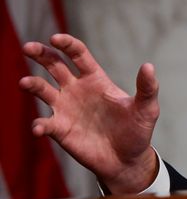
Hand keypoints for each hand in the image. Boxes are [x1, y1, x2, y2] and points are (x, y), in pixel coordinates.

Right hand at [19, 33, 159, 193]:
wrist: (127, 160)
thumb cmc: (137, 131)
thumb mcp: (147, 108)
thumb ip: (147, 88)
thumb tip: (148, 66)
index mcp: (96, 79)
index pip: (78, 55)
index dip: (67, 44)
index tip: (55, 38)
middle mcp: (77, 90)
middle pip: (54, 65)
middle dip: (41, 54)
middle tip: (27, 47)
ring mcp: (66, 109)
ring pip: (42, 90)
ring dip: (32, 85)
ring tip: (25, 83)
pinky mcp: (60, 130)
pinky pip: (44, 123)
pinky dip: (39, 125)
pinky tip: (39, 128)